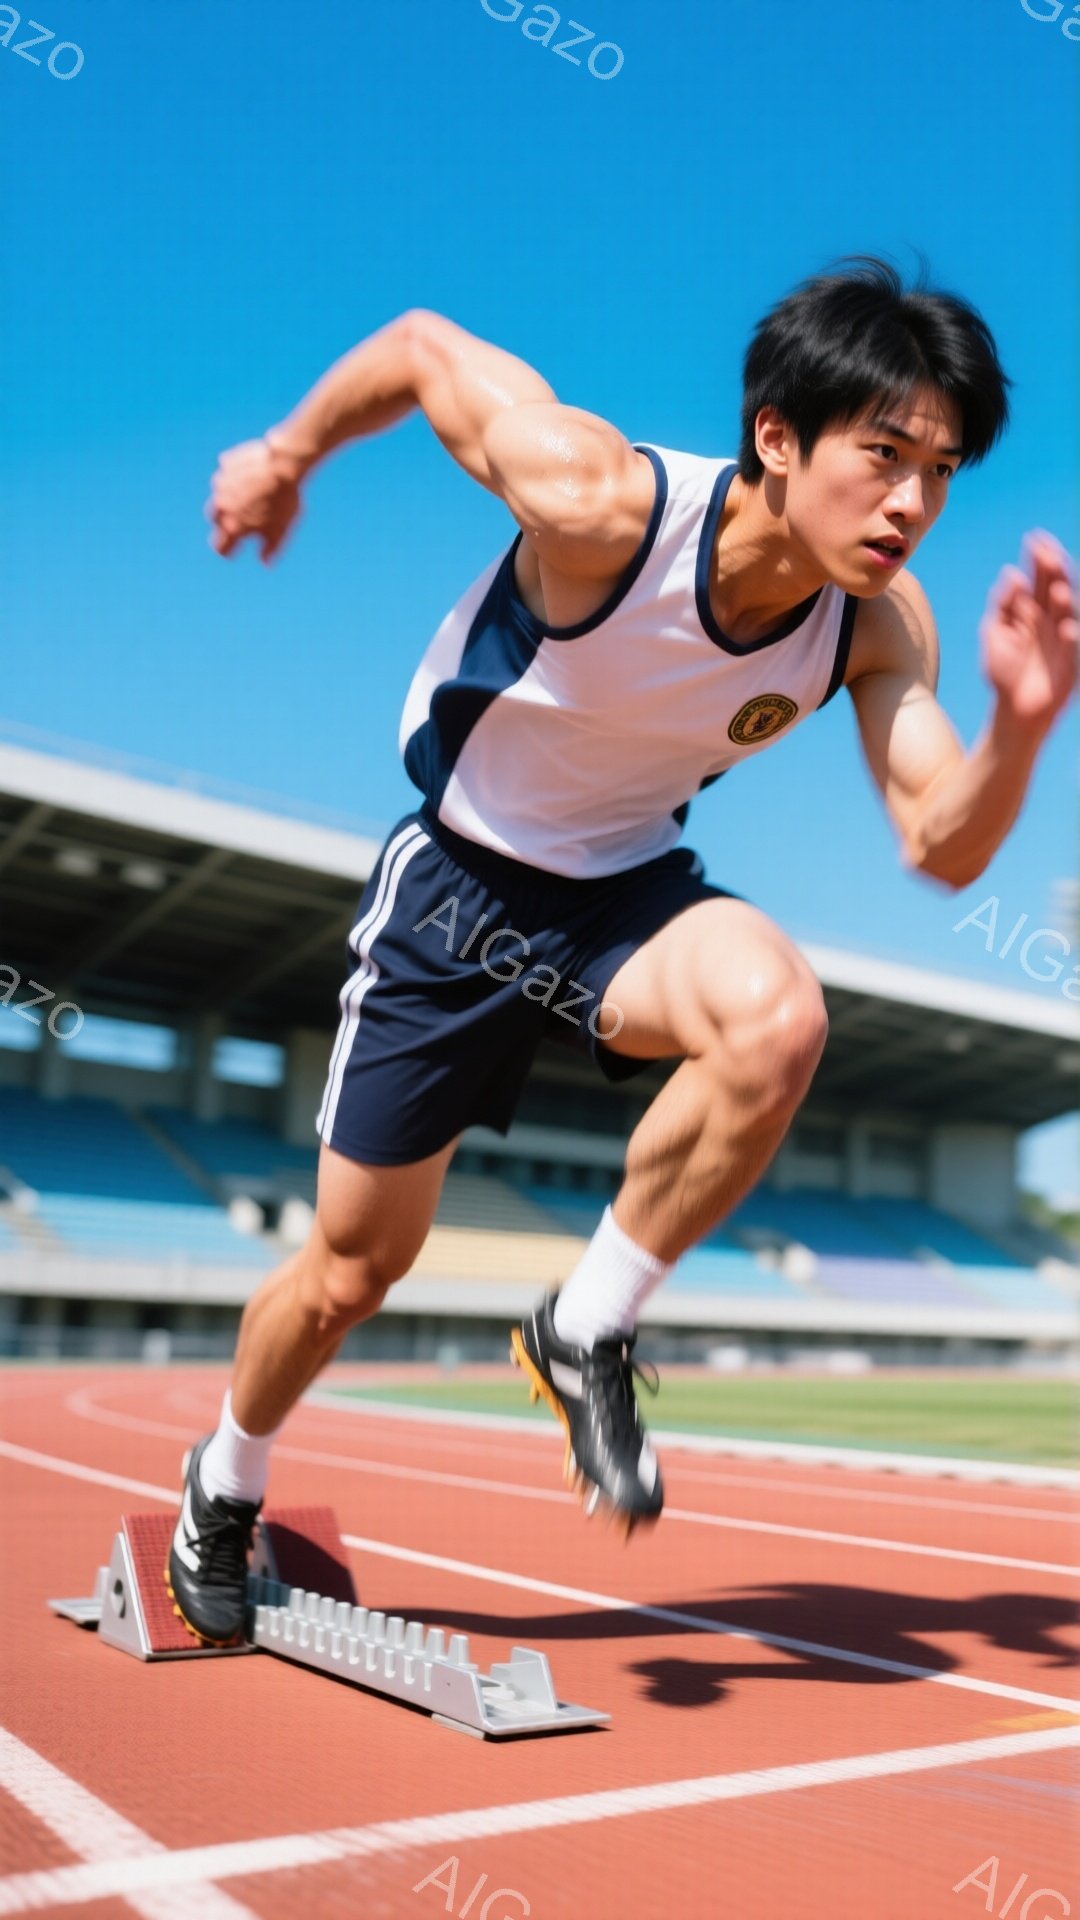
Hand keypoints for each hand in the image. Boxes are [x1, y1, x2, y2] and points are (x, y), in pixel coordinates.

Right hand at [204, 435, 303, 562]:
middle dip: (225, 521)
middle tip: (241, 518)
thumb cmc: (284, 500)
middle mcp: (221, 506)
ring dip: (229, 497)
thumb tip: (265, 563)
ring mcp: (221, 483)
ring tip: (248, 494)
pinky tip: (251, 473)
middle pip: (216, 520)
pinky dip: (235, 475)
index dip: (226, 551)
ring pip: (220, 494)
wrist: (283, 463)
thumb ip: (271, 548)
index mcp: (233, 526)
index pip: (220, 547)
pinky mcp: (226, 463)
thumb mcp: (281, 529)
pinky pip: (227, 472)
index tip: (232, 551)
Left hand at [981, 531, 1077, 732]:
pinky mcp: (1070, 667)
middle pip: (1056, 592)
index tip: (1034, 538)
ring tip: (1058, 589)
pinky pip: (1073, 652)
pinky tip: (1067, 629)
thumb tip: (1011, 573)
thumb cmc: (1003, 673)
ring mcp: (1062, 643)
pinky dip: (1071, 640)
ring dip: (1065, 604)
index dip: (1038, 560)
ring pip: (1068, 617)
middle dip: (1055, 574)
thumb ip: (1002, 605)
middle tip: (1049, 554)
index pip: (1040, 580)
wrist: (1013, 711)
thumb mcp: (995, 634)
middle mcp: (1051, 623)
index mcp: (1033, 613)